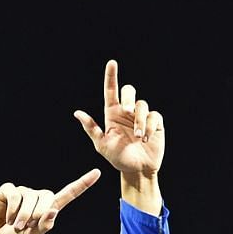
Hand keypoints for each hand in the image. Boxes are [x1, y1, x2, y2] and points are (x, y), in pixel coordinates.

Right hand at [0, 171, 100, 233]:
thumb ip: (45, 225)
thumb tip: (53, 210)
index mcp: (48, 207)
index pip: (68, 194)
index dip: (82, 184)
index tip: (97, 173)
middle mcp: (37, 197)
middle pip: (48, 198)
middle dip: (37, 215)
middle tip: (25, 226)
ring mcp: (23, 192)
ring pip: (31, 198)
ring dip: (22, 216)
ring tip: (15, 225)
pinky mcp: (9, 190)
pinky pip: (15, 195)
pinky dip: (12, 210)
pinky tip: (7, 217)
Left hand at [73, 60, 164, 178]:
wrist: (137, 170)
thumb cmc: (118, 158)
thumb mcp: (102, 145)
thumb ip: (91, 129)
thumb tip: (77, 113)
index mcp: (112, 114)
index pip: (110, 91)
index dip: (111, 76)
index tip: (112, 63)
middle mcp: (127, 112)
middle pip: (129, 91)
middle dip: (129, 97)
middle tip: (128, 111)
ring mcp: (142, 116)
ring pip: (143, 104)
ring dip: (140, 120)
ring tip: (139, 136)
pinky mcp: (155, 123)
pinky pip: (154, 116)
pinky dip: (150, 126)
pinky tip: (146, 138)